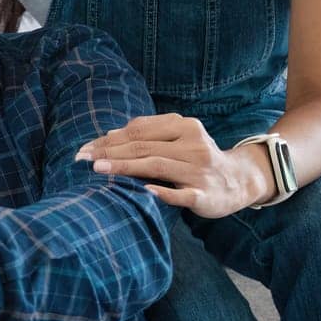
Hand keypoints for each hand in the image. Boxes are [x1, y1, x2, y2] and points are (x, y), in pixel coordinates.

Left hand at [76, 113, 270, 217]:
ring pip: (157, 165)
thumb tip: (108, 135)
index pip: (139, 131)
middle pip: (144, 147)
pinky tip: (144, 191)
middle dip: (109, 152)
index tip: (84, 148)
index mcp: (184, 126)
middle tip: (82, 158)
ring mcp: (200, 170)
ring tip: (99, 169)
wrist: (238, 180)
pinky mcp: (205, 194)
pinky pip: (181, 193)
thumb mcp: (177, 138)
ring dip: (125, 167)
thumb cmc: (197, 158)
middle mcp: (193, 145)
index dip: (109, 139)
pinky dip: (163, 192)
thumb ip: (147, 134)